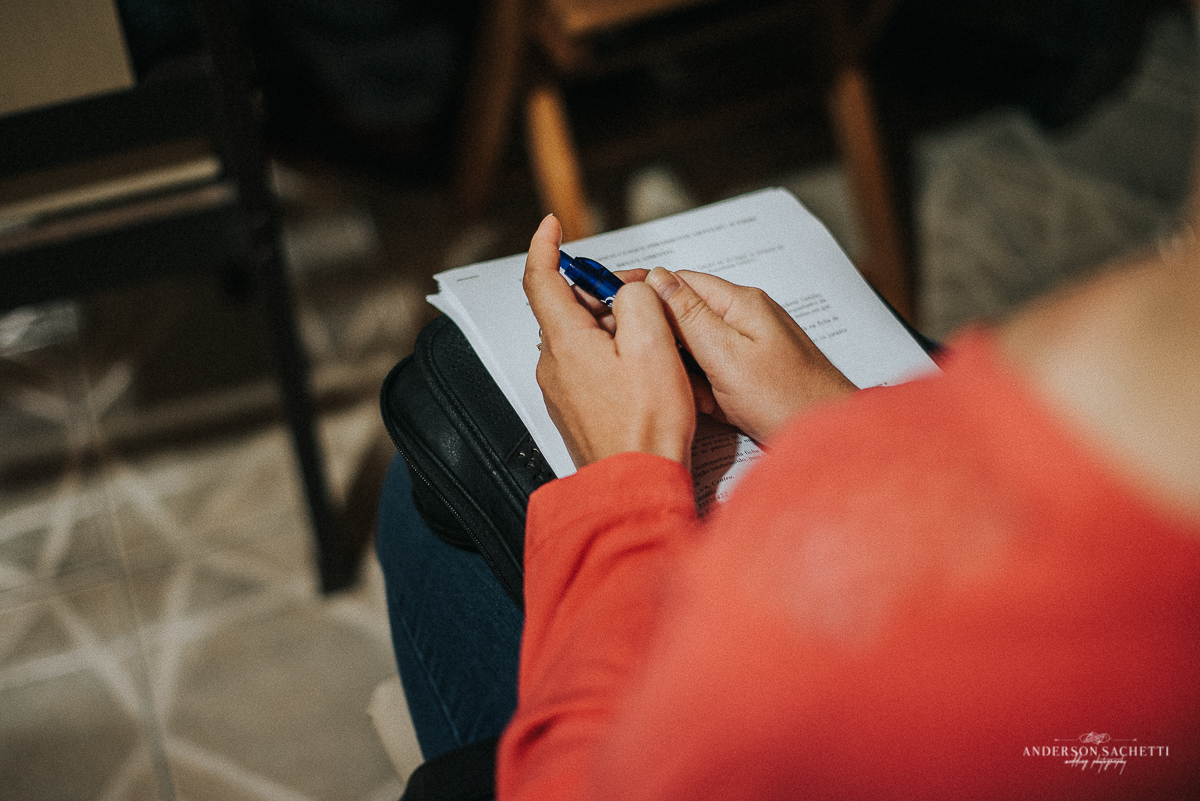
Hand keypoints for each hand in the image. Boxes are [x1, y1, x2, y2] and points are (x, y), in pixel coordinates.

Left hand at [523, 216, 695, 468]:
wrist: (636, 485)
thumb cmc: (646, 424)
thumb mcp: (654, 346)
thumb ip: (638, 302)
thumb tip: (630, 292)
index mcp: (565, 341)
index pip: (540, 278)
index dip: (545, 246)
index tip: (554, 225)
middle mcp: (553, 364)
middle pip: (568, 307)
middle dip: (602, 292)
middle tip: (643, 296)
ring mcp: (561, 389)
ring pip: (581, 337)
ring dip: (613, 326)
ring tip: (654, 340)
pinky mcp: (575, 409)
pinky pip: (588, 365)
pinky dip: (612, 353)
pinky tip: (644, 369)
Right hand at [646, 267, 855, 442]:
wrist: (829, 438)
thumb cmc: (788, 399)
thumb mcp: (726, 354)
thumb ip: (688, 315)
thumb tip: (656, 279)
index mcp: (740, 304)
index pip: (679, 282)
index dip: (644, 294)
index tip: (614, 308)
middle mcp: (745, 319)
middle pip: (685, 316)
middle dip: (666, 343)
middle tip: (657, 366)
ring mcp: (749, 348)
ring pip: (696, 350)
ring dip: (687, 372)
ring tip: (698, 394)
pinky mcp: (751, 376)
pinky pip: (714, 375)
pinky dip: (707, 391)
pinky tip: (714, 407)